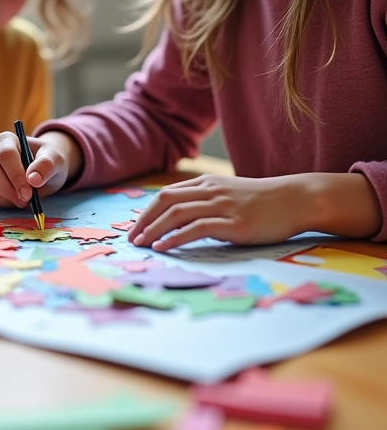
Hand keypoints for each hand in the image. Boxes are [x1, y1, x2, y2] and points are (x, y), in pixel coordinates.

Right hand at [0, 130, 79, 206]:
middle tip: (24, 200)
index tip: (29, 193)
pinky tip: (8, 201)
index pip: (6, 154)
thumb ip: (47, 166)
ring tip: (18, 201)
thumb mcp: (56, 161)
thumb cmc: (47, 163)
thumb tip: (33, 179)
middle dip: (5, 188)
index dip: (15, 175)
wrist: (42, 172)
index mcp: (9, 139)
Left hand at [128, 174, 314, 251]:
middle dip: (144, 220)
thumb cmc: (263, 201)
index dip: (147, 211)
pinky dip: (175, 237)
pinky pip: (197, 228)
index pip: (167, 194)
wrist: (296, 199)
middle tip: (132, 238)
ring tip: (142, 244)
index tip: (135, 227)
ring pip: (177, 213)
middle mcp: (210, 190)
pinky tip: (164, 246)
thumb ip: (206, 200)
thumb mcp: (229, 193)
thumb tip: (180, 219)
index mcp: (206, 183)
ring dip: (154, 229)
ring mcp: (222, 206)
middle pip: (165, 201)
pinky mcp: (234, 223)